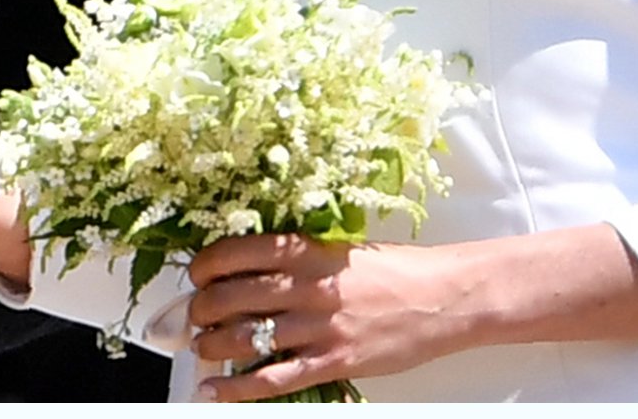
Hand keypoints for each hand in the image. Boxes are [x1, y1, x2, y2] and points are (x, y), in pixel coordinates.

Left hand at [184, 234, 474, 401]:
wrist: (444, 297)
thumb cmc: (395, 270)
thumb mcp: (338, 248)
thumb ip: (295, 255)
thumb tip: (249, 267)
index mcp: (305, 250)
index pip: (235, 253)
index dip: (205, 266)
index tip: (197, 275)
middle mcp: (306, 287)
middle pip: (231, 297)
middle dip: (201, 309)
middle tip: (193, 315)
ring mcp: (319, 327)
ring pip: (244, 337)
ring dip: (212, 344)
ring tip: (201, 347)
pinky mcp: (334, 361)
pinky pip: (274, 378)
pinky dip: (237, 387)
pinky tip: (214, 390)